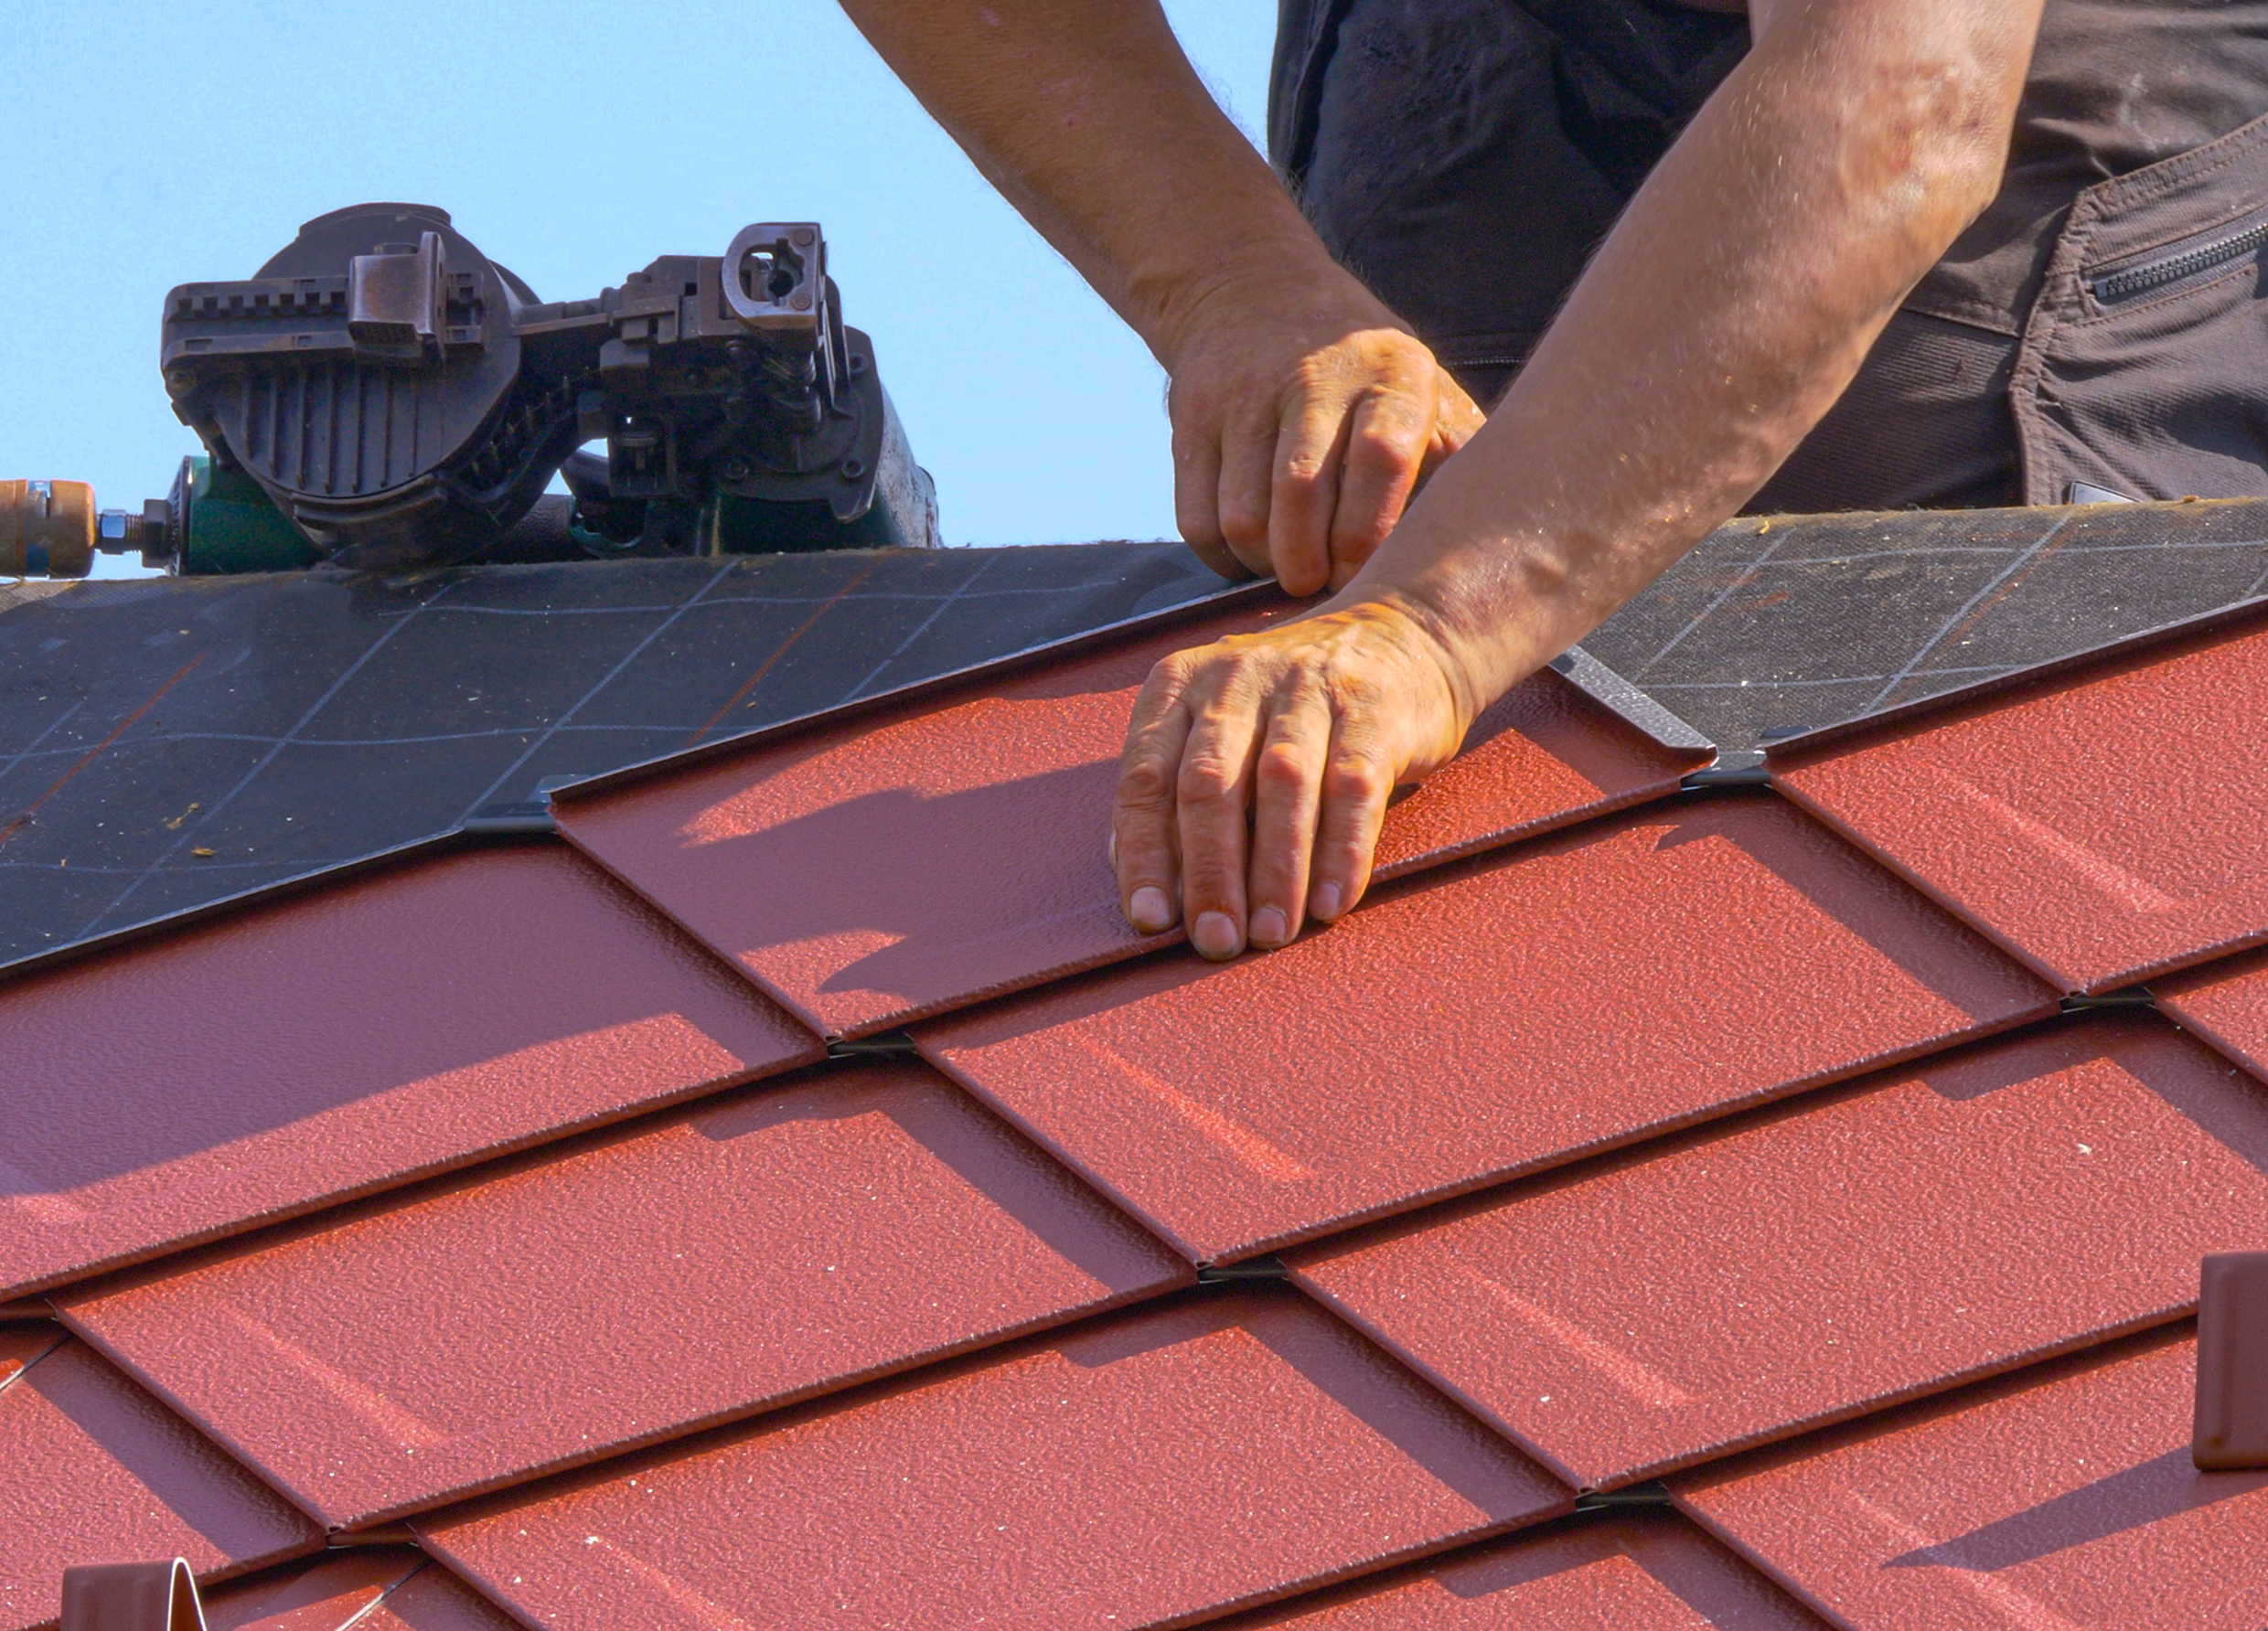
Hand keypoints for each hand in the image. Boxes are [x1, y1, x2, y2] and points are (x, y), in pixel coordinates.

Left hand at [1111, 599, 1477, 958]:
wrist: (1400, 636)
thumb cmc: (1286, 708)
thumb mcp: (1217, 726)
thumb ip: (1173, 789)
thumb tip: (1136, 877)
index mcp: (1179, 684)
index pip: (1145, 777)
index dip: (1144, 854)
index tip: (1150, 920)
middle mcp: (1236, 678)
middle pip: (1210, 784)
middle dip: (1210, 873)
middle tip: (1216, 941)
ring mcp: (1307, 688)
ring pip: (1282, 786)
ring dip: (1275, 871)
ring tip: (1271, 934)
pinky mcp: (1372, 709)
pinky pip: (1353, 788)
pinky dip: (1341, 852)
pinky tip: (1331, 903)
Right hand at [1159, 265, 1483, 595]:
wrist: (1254, 291)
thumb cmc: (1362, 374)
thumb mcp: (1424, 390)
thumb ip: (1458, 458)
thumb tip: (1499, 545)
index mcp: (1390, 374)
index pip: (1381, 456)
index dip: (1370, 530)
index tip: (1364, 575)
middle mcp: (1315, 376)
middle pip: (1301, 494)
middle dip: (1310, 565)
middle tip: (1322, 587)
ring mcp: (1243, 393)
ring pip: (1243, 517)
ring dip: (1265, 565)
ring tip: (1290, 569)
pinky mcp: (1189, 415)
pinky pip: (1197, 519)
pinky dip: (1222, 557)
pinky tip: (1250, 553)